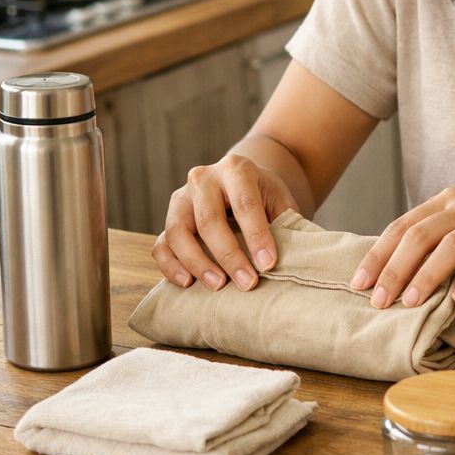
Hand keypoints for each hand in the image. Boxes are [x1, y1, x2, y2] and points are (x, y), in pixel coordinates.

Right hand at [151, 153, 299, 292]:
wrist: (241, 181)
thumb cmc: (263, 195)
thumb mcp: (279, 199)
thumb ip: (284, 222)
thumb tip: (292, 258)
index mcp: (236, 168)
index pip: (245, 204)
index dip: (257, 236)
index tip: (269, 264)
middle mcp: (203, 178)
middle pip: (209, 219)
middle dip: (229, 255)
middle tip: (247, 283)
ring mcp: (181, 197)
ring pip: (178, 231)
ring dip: (198, 263)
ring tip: (219, 286)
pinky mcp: (169, 218)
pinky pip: (162, 244)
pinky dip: (171, 266)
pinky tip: (188, 284)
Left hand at [350, 186, 454, 307]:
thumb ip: (433, 234)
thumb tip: (391, 268)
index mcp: (447, 202)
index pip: (403, 226)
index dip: (379, 255)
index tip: (360, 283)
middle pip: (421, 235)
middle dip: (395, 269)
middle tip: (378, 300)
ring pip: (453, 245)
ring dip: (428, 274)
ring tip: (410, 301)